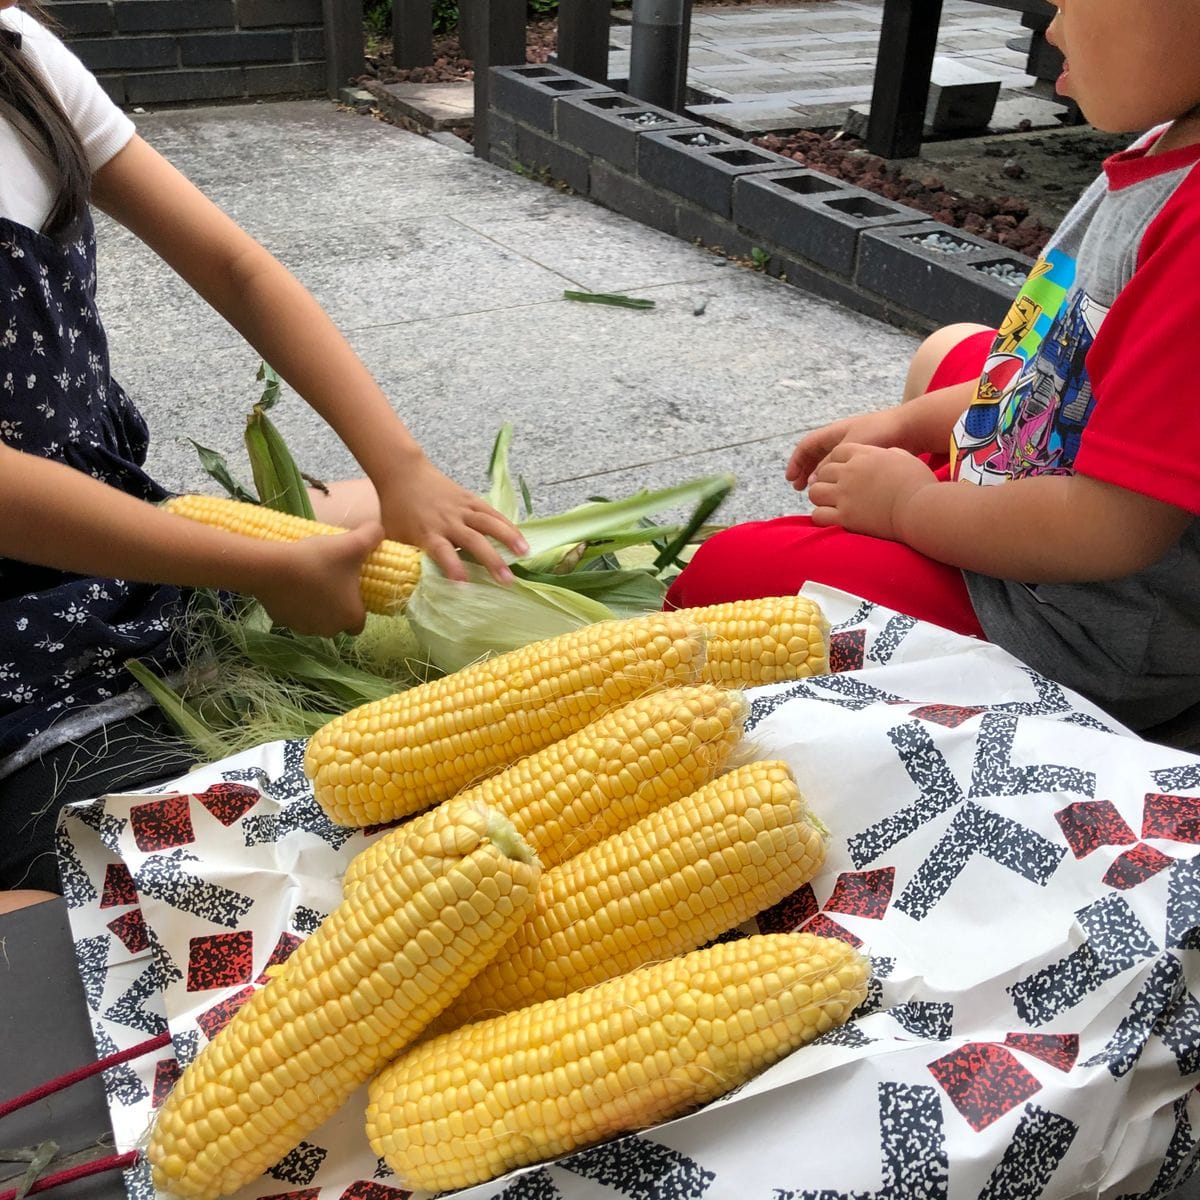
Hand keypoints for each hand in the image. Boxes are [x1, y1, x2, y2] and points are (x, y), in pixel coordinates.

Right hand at [252, 522, 383, 635]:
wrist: (274, 568)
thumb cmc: (320, 561)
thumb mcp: (353, 543)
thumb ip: (373, 535)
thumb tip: (378, 531)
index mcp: (351, 617)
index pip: (359, 623)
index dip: (357, 607)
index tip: (351, 591)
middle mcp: (330, 629)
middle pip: (337, 621)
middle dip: (335, 605)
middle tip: (331, 580)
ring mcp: (304, 628)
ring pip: (315, 619)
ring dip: (315, 605)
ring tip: (310, 580)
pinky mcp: (282, 622)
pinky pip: (294, 614)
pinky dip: (294, 603)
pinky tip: (291, 583)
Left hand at [377, 457, 527, 584]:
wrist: (402, 473)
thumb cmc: (396, 509)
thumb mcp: (394, 536)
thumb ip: (407, 557)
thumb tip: (414, 583)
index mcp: (427, 533)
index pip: (442, 553)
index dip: (453, 568)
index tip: (464, 586)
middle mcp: (447, 522)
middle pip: (473, 541)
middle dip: (492, 560)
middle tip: (508, 580)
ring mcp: (461, 509)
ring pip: (488, 523)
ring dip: (508, 537)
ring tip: (525, 552)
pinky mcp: (469, 499)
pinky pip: (491, 512)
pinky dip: (507, 524)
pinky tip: (520, 536)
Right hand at [786, 409, 906, 491]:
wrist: (912, 428)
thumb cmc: (882, 434)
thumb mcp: (851, 448)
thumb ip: (830, 465)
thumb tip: (813, 482)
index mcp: (836, 432)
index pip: (807, 446)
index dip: (796, 462)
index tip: (790, 479)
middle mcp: (843, 439)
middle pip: (816, 455)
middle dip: (805, 471)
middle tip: (799, 488)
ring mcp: (855, 448)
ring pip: (830, 464)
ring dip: (820, 477)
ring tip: (816, 492)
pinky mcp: (868, 458)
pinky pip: (845, 470)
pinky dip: (837, 480)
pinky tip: (839, 492)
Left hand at [808, 444, 937, 540]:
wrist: (922, 509)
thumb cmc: (920, 485)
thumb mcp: (906, 459)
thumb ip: (891, 454)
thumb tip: (886, 455)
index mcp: (864, 455)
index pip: (837, 452)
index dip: (838, 463)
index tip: (844, 474)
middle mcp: (850, 472)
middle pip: (824, 471)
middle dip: (828, 481)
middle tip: (837, 492)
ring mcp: (845, 494)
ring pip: (816, 492)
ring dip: (822, 498)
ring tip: (831, 505)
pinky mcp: (845, 517)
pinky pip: (818, 515)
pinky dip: (823, 517)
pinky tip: (833, 519)